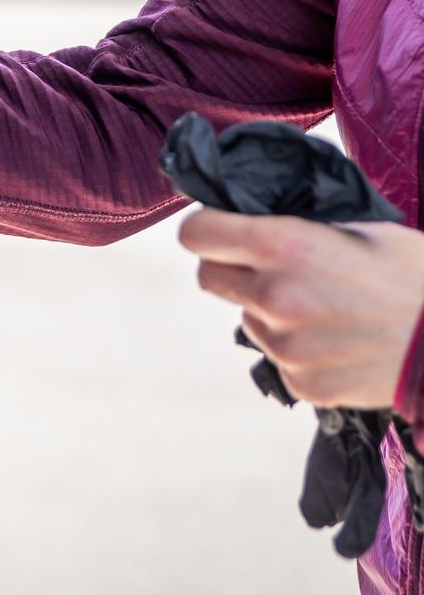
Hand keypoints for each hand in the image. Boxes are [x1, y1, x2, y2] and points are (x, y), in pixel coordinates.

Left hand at [179, 208, 423, 409]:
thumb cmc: (414, 275)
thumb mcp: (358, 225)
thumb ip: (297, 220)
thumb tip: (254, 212)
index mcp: (284, 245)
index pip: (195, 234)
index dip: (206, 228)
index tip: (221, 229)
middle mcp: (274, 295)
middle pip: (207, 277)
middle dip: (229, 267)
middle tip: (268, 267)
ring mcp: (286, 345)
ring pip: (245, 317)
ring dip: (266, 309)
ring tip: (322, 307)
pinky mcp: (302, 383)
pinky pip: (277, 356)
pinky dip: (296, 347)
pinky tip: (337, 340)